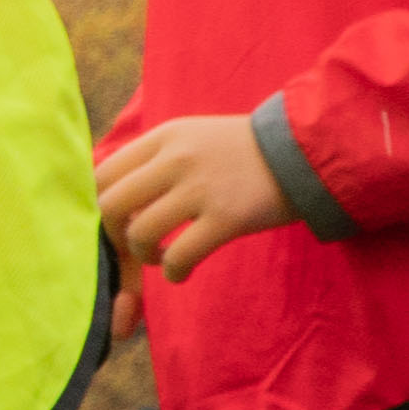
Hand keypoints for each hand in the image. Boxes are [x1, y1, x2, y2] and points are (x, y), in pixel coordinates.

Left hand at [95, 112, 300, 280]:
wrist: (305, 151)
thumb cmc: (245, 151)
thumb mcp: (193, 137)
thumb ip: (156, 159)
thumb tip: (115, 196)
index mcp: (164, 137)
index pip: (103, 173)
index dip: (103, 206)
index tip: (121, 221)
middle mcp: (175, 159)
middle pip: (111, 205)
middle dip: (115, 235)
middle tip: (135, 244)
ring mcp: (200, 188)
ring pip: (141, 234)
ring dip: (145, 256)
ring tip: (163, 257)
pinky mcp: (226, 218)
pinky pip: (179, 256)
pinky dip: (173, 271)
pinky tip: (182, 271)